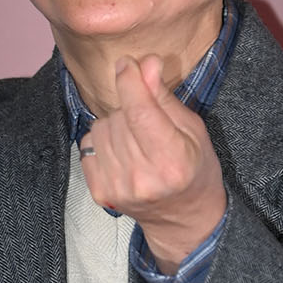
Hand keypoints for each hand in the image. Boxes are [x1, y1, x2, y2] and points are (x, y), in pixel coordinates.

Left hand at [80, 56, 226, 273]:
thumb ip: (164, 98)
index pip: (140, 112)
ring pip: (100, 128)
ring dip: (115, 124)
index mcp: (173, 161)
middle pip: (119, 117)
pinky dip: (102, 142)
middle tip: (146, 122)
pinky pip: (87, 145)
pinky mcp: (100, 193)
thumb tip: (145, 63)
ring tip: (135, 140)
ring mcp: (118, 188)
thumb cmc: (194, 169)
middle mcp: (143, 177)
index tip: (127, 64)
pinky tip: (120, 153)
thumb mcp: (192, 130)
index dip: (130, 82)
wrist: (183, 219)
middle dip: (129, 107)